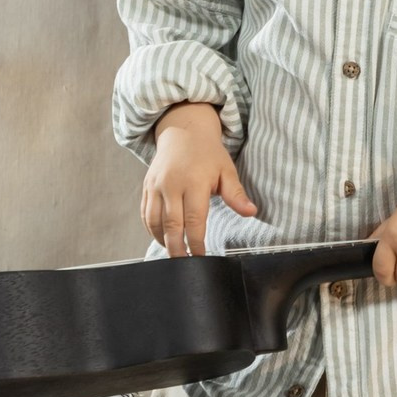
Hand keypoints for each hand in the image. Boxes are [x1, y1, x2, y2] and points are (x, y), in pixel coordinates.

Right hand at [142, 103, 256, 256]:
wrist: (183, 131)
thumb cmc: (208, 154)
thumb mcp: (227, 171)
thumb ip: (236, 195)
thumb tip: (251, 212)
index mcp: (194, 182)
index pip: (194, 220)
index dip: (196, 242)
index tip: (202, 257)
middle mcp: (171, 185)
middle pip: (171, 226)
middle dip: (178, 249)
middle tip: (185, 266)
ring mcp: (155, 186)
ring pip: (154, 222)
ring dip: (163, 241)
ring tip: (174, 254)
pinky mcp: (146, 187)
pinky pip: (145, 214)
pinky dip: (151, 230)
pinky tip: (162, 238)